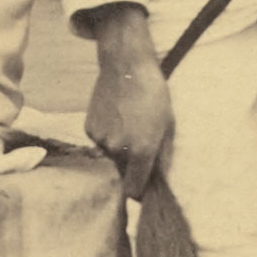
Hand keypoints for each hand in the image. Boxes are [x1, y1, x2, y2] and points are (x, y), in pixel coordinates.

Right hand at [82, 22, 175, 189]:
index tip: (143, 183)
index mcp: (141, 151)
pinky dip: (108, 134)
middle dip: (131, 164)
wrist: (126, 65)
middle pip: (123, 172)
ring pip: (111, 156)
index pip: (134, 190)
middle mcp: (118, 149)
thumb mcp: (168, 126)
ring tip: (128, 122)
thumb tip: (159, 181)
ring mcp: (101, 139)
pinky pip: (101, 142)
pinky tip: (115, 115)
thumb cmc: (154, 95)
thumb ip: (163, 158)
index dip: (139, 190)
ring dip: (119, 148)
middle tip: (139, 138)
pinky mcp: (89, 129)